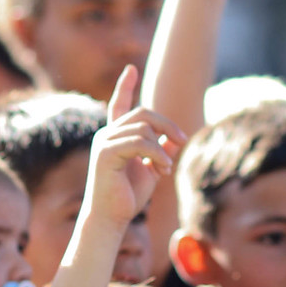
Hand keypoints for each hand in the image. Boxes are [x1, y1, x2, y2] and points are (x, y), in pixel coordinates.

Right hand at [83, 66, 188, 231]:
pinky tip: (162, 169)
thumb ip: (162, 151)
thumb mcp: (151, 169)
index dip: (125, 86)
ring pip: (143, 127)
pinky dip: (157, 154)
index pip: (119, 104)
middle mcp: (106, 135)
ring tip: (166, 168)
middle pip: (143, 113)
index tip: (131, 68)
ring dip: (162, 146)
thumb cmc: (128, 196)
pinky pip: (140, 142)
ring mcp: (104, 142)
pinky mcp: (106, 153)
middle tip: (181, 140)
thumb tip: (177, 138)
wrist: (111, 218)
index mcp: (115, 136)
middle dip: (167, 124)